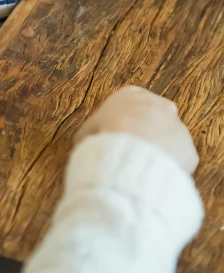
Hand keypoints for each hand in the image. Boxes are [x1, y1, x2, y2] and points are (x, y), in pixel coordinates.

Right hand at [77, 86, 197, 173]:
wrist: (132, 149)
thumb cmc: (106, 134)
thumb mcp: (86, 132)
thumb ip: (89, 135)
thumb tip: (84, 146)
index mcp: (132, 95)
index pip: (129, 102)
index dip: (121, 121)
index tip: (115, 135)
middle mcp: (159, 105)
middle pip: (152, 118)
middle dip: (143, 132)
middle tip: (129, 151)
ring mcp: (177, 127)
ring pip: (167, 140)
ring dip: (156, 151)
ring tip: (139, 168)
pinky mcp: (188, 150)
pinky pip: (176, 161)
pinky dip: (166, 169)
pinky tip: (152, 178)